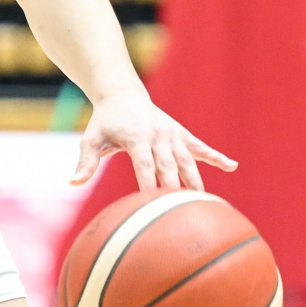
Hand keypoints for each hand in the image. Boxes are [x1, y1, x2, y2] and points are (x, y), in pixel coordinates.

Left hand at [71, 89, 236, 191]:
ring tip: (206, 203)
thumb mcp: (91, 138)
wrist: (122, 95)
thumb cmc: (105, 122)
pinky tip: (232, 166)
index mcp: (136, 138)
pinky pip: (200, 147)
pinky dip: (216, 157)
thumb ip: (85, 161)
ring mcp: (172, 134)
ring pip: (188, 160)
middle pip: (169, 166)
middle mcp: (158, 136)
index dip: (149, 184)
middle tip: (185, 211)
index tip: (153, 204)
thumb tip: (73, 183)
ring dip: (196, 180)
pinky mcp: (181, 134)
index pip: (145, 166)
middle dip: (176, 187)